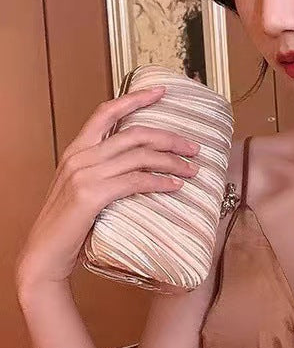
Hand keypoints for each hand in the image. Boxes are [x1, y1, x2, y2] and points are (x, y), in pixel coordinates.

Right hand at [15, 85, 201, 293]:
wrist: (44, 256)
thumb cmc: (69, 224)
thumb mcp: (82, 186)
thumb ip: (104, 169)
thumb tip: (143, 161)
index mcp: (76, 150)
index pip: (107, 112)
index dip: (135, 98)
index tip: (161, 91)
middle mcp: (79, 157)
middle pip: (135, 133)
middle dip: (170, 138)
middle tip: (194, 147)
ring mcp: (84, 174)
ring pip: (140, 156)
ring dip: (172, 161)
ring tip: (192, 169)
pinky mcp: (91, 195)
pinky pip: (136, 181)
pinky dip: (160, 182)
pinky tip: (175, 186)